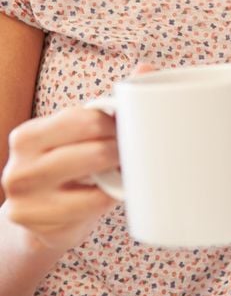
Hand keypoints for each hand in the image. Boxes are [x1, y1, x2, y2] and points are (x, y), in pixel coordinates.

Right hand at [0, 63, 156, 253]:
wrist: (36, 221)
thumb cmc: (63, 168)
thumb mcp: (75, 135)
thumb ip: (106, 104)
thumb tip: (146, 68)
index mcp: (28, 136)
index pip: (83, 120)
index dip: (114, 123)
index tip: (126, 129)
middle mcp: (19, 168)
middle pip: (93, 151)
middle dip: (120, 149)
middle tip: (130, 151)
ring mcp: (27, 201)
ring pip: (95, 181)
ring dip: (118, 174)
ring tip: (122, 169)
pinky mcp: (40, 226)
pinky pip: (93, 207)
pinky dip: (108, 198)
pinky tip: (108, 192)